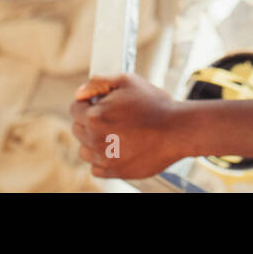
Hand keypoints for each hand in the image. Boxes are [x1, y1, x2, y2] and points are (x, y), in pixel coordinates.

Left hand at [71, 75, 191, 179]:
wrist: (177, 130)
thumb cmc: (155, 105)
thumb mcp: (127, 81)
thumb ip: (98, 83)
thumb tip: (80, 92)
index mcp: (94, 117)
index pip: (74, 109)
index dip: (86, 103)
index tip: (98, 104)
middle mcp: (95, 140)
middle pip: (78, 130)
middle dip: (89, 121)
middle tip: (111, 117)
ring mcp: (105, 158)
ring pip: (85, 150)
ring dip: (93, 142)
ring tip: (115, 133)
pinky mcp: (116, 172)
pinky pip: (96, 168)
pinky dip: (103, 159)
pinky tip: (118, 148)